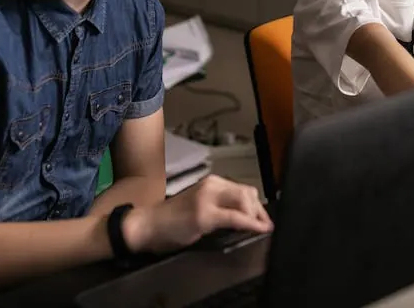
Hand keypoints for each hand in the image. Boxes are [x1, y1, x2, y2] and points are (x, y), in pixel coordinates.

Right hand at [121, 175, 272, 253]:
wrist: (148, 225)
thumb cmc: (172, 220)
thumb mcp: (201, 206)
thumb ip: (221, 205)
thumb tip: (246, 215)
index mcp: (212, 183)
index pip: (244, 189)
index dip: (258, 205)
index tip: (265, 218)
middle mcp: (211, 186)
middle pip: (248, 193)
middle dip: (260, 211)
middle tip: (265, 225)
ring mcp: (207, 199)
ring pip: (244, 202)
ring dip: (256, 217)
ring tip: (260, 229)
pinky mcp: (204, 215)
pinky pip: (235, 217)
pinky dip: (250, 223)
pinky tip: (258, 229)